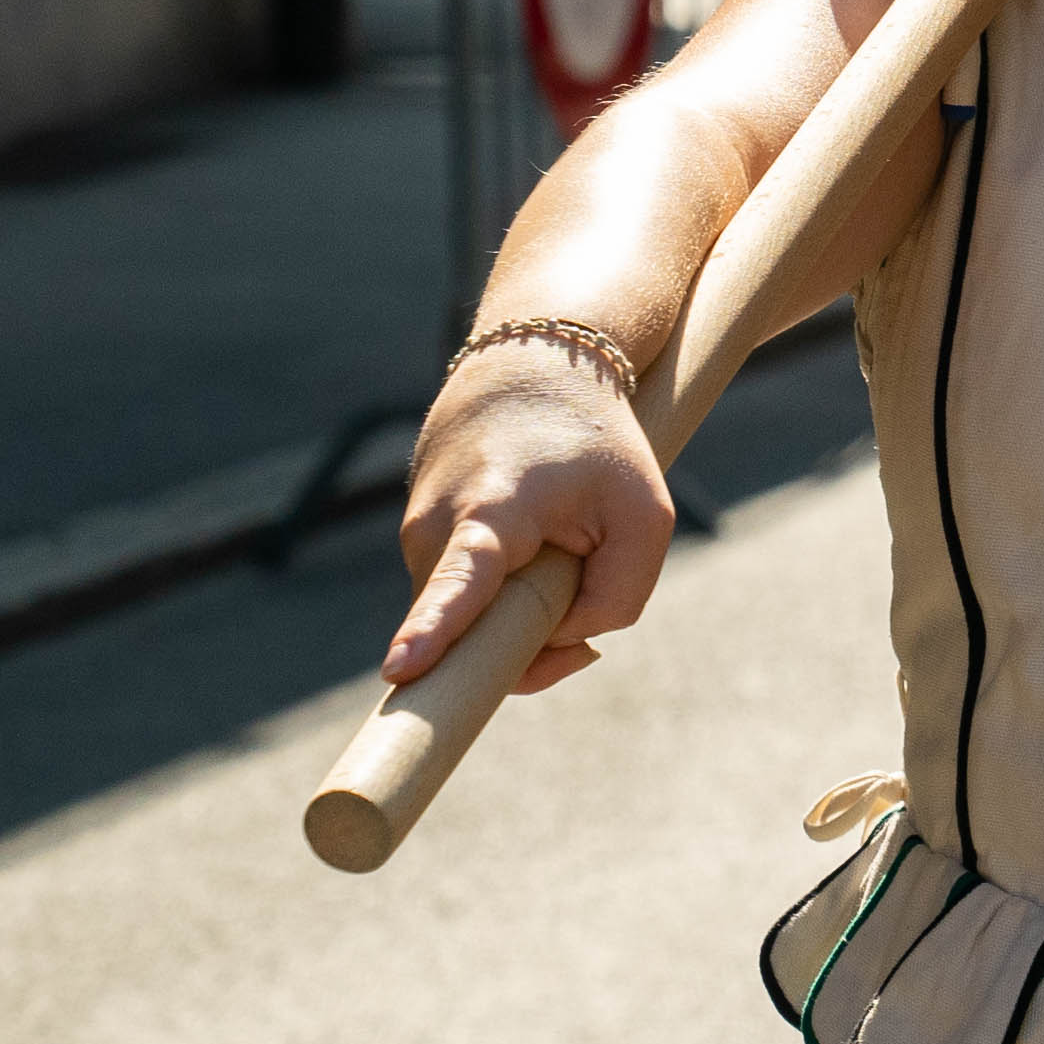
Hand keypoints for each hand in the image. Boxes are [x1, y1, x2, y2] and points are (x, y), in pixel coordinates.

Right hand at [388, 343, 675, 693]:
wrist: (528, 373)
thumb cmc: (595, 443)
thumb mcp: (645, 514)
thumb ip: (618, 597)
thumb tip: (557, 647)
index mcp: (489, 515)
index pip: (458, 584)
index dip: (432, 631)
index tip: (398, 669)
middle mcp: (433, 532)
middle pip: (476, 636)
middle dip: (532, 635)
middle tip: (578, 562)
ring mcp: (416, 544)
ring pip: (477, 623)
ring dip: (529, 603)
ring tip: (553, 532)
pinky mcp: (417, 551)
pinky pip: (468, 605)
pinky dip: (511, 592)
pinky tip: (531, 542)